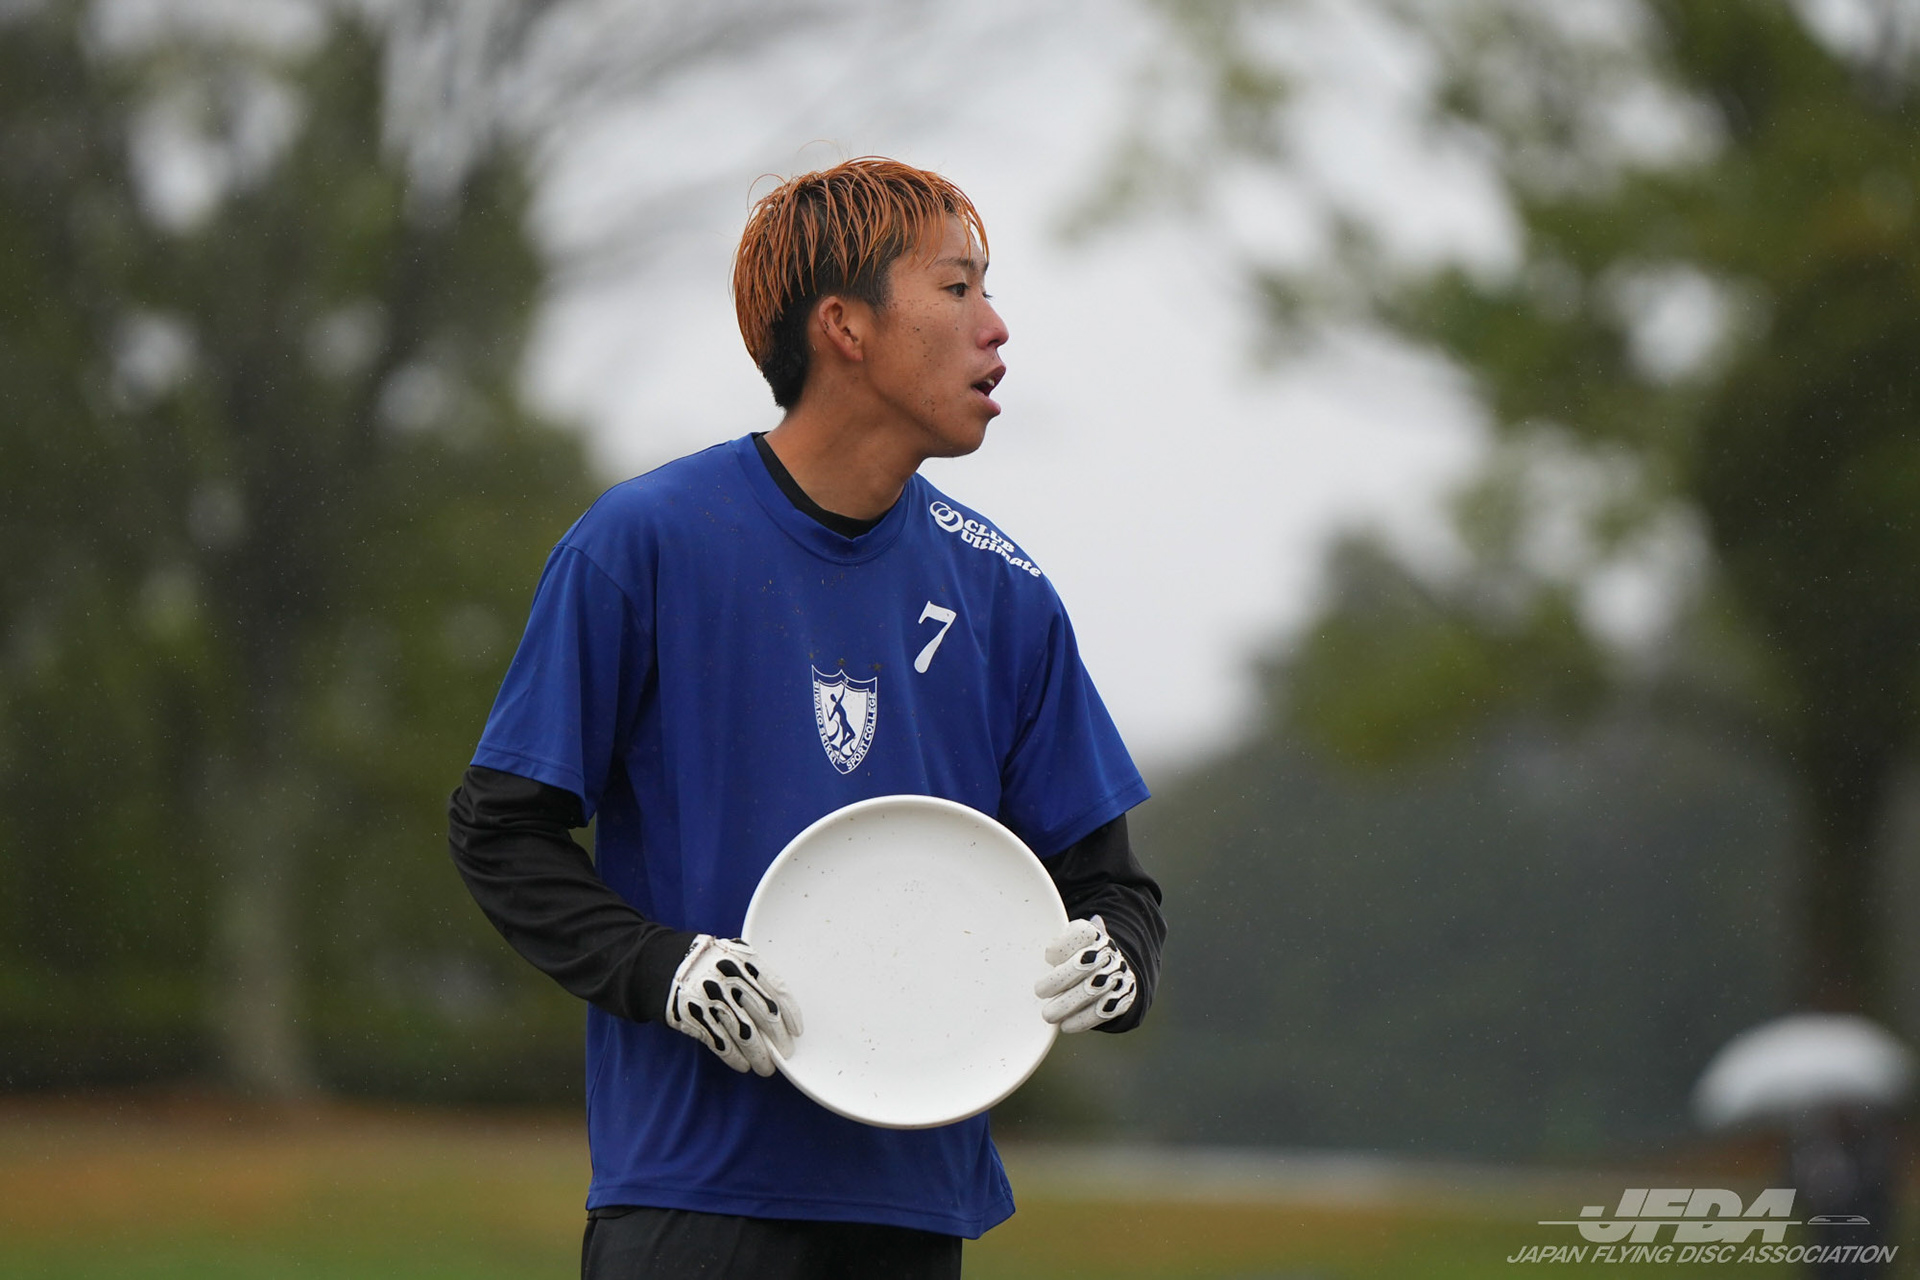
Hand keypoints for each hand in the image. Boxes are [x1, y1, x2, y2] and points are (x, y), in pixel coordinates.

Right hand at [665, 935, 802, 1074]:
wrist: (666, 965)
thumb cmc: (710, 963)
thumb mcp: (734, 955)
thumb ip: (756, 976)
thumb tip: (782, 1012)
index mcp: (745, 961)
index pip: (777, 990)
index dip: (790, 1014)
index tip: (796, 1031)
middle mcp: (731, 979)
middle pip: (765, 1015)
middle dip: (778, 1039)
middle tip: (785, 1053)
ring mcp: (712, 998)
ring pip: (745, 1034)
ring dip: (759, 1055)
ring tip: (765, 1067)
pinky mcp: (695, 1016)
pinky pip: (721, 1043)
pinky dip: (735, 1058)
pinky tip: (743, 1065)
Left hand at [1035, 914, 1135, 1032]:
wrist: (1110, 972)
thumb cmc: (1076, 957)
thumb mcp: (1067, 944)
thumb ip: (1056, 943)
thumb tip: (1052, 945)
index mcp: (1092, 933)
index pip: (1080, 933)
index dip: (1062, 947)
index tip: (1049, 959)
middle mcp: (1108, 950)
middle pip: (1084, 963)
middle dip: (1059, 980)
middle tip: (1039, 992)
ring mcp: (1118, 974)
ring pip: (1093, 989)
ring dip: (1068, 1004)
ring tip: (1048, 1015)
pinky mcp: (1123, 997)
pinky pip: (1105, 1011)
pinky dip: (1083, 1020)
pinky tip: (1066, 1025)